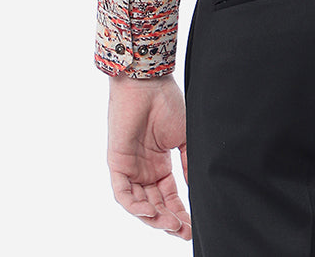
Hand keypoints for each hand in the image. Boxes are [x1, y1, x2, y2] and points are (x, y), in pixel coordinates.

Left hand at [106, 72, 191, 241]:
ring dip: (154, 218)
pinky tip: (152, 211)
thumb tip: (197, 188)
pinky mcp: (117, 164)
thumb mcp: (184, 138)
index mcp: (160, 165)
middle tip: (184, 231)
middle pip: (156, 206)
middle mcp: (144, 170)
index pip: (170, 198)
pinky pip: (123, 194)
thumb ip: (188, 164)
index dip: (181, 213)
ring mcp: (130, 168)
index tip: (193, 227)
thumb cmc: (167, 103)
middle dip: (170, 222)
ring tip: (172, 224)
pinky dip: (136, 206)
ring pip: (139, 205)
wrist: (149, 83)